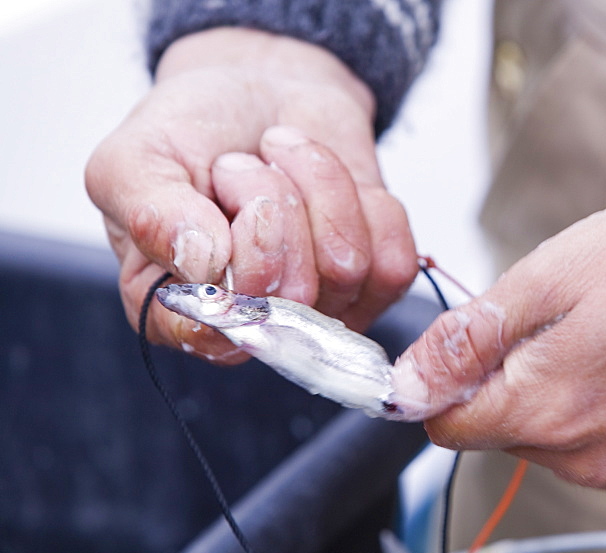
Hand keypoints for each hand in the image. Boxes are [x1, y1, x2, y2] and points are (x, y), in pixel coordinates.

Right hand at [86, 28, 416, 361]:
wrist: (259, 88)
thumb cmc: (190, 131)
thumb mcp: (135, 158)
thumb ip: (150, 216)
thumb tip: (203, 265)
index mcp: (183, 313)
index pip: (224, 334)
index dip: (242, 265)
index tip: (227, 197)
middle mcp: (256, 324)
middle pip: (295, 294)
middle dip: (271, 201)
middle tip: (240, 165)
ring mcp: (322, 308)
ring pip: (348, 266)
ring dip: (316, 184)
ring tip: (278, 157)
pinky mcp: (374, 281)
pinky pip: (393, 258)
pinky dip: (364, 197)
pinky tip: (323, 176)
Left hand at [391, 173, 605, 500]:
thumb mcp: (548, 276)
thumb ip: (468, 339)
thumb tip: (404, 386)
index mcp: (543, 409)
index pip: (445, 425)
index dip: (444, 382)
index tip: (470, 346)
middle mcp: (582, 459)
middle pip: (498, 432)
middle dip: (509, 382)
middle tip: (559, 325)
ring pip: (547, 444)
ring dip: (556, 399)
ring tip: (604, 342)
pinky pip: (597, 455)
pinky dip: (601, 418)